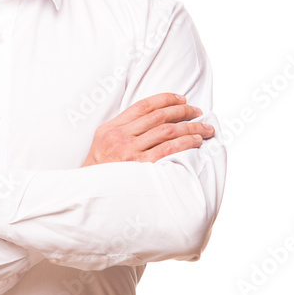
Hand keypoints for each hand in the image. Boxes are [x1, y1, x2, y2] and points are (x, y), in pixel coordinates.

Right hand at [81, 93, 214, 165]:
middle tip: (198, 112)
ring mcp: (129, 152)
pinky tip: (196, 141)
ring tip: (204, 128)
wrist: (88, 195)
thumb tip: (153, 119)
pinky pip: (168, 150)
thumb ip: (122, 130)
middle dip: (183, 111)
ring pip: (167, 131)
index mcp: (110, 128)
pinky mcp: (140, 167)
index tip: (182, 99)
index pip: (143, 106)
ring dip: (190, 127)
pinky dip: (185, 143)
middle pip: (158, 116)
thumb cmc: (100, 171)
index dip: (166, 99)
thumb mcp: (102, 144)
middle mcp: (119, 137)